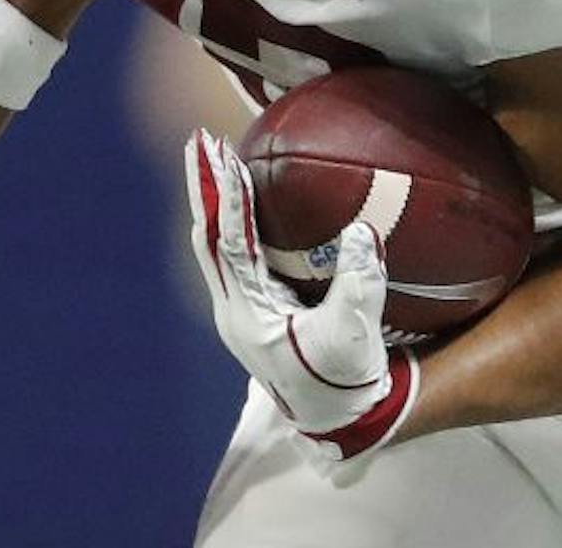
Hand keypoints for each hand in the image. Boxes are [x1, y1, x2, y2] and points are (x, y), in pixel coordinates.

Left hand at [184, 131, 418, 474]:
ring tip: (213, 159)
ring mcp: (237, 310)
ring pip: (212, 245)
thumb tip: (361, 231)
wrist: (337, 421)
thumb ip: (359, 283)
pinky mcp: (250, 311)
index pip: (231, 242)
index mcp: (250, 311)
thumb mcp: (356, 335)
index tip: (222, 154)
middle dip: (205, 187)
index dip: (228, 197)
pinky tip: (244, 202)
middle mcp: (232, 308)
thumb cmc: (345, 381)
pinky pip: (229, 256)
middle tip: (201, 140)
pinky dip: (230, 222)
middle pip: (207, 235)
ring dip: (213, 202)